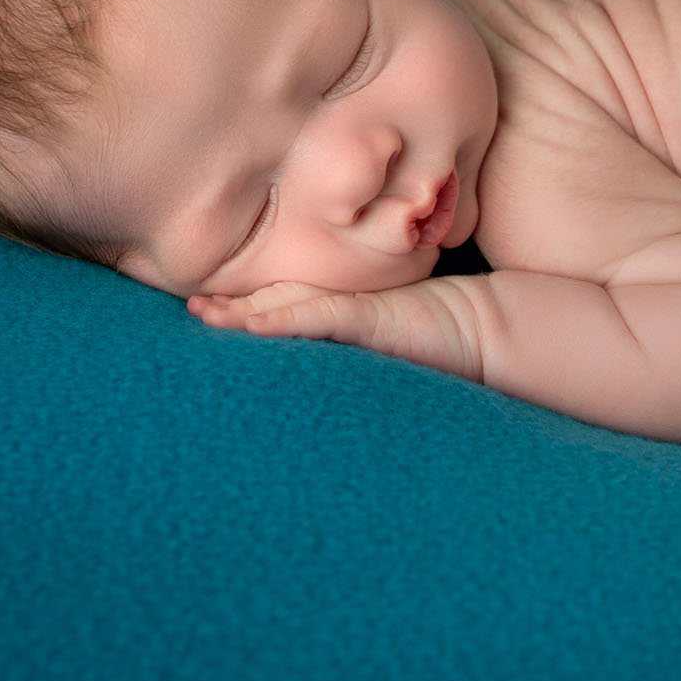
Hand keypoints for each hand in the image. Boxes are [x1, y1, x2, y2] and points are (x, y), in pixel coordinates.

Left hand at [188, 277, 484, 382]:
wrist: (489, 330)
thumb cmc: (446, 342)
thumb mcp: (393, 348)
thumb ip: (360, 348)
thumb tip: (327, 379)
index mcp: (347, 314)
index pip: (287, 306)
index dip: (247, 308)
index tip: (207, 313)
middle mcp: (346, 306)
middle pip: (278, 301)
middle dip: (233, 308)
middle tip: (191, 309)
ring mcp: (357, 307)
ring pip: (289, 304)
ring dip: (244, 313)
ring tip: (205, 316)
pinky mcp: (371, 316)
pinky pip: (320, 317)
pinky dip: (284, 320)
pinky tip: (253, 326)